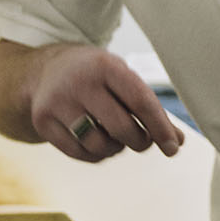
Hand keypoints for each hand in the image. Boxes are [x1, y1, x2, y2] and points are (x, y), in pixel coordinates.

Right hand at [26, 44, 182, 160]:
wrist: (44, 71)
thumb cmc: (95, 76)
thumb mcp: (123, 79)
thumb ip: (150, 109)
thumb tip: (176, 142)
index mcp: (105, 66)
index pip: (140, 102)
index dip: (160, 128)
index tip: (172, 147)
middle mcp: (79, 82)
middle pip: (121, 128)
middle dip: (140, 141)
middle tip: (142, 140)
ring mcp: (57, 103)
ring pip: (100, 146)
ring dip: (116, 148)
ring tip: (115, 136)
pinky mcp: (43, 121)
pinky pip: (80, 154)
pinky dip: (96, 154)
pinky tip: (97, 141)